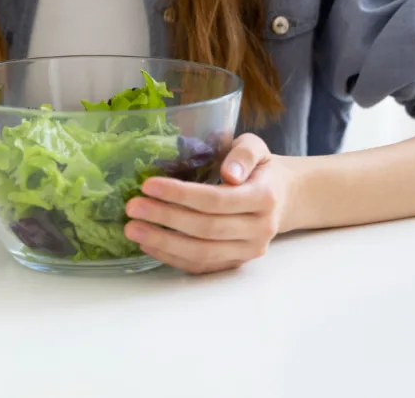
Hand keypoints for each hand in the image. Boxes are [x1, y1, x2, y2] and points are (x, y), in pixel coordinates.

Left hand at [124, 134, 286, 274]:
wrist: (281, 196)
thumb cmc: (260, 168)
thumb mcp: (255, 148)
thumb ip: (243, 154)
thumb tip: (228, 173)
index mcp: (264, 197)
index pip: (217, 200)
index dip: (181, 195)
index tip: (148, 185)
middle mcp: (260, 230)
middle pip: (206, 228)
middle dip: (165, 218)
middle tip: (132, 207)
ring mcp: (248, 251)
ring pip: (202, 253)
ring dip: (163, 242)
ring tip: (133, 229)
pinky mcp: (236, 263)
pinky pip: (201, 266)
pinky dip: (172, 257)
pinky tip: (148, 244)